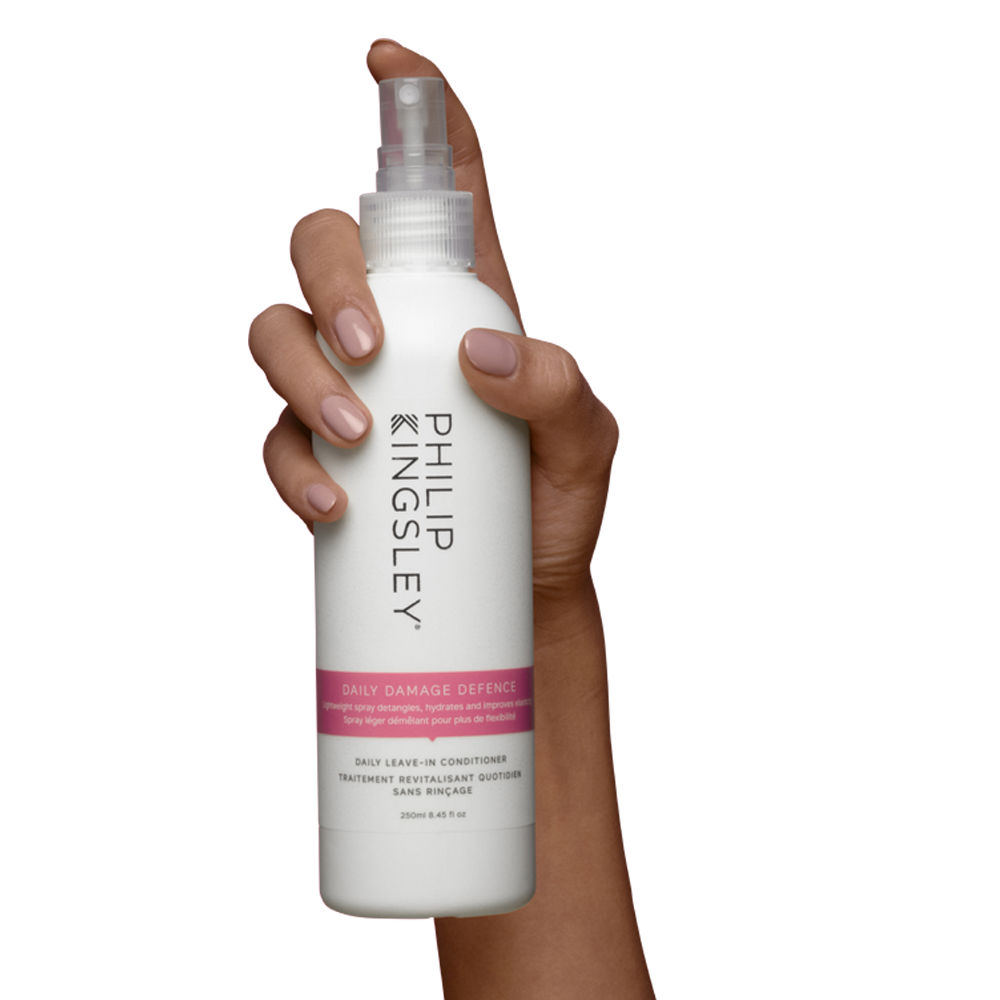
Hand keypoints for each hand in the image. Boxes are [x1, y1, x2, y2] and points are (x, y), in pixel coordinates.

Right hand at [248, 41, 616, 626]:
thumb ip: (558, 386)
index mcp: (471, 299)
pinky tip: (331, 506)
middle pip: (327, 247)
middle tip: (369, 349)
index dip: (416, 112)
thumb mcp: (588, 441)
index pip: (439, 185)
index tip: (389, 63)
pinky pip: (279, 436)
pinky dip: (293, 465)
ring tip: (356, 436)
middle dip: (331, 276)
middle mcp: (403, 330)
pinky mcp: (328, 454)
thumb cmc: (557, 506)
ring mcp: (356, 390)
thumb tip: (475, 352)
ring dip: (300, 374)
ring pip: (277, 332)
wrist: (522, 593)